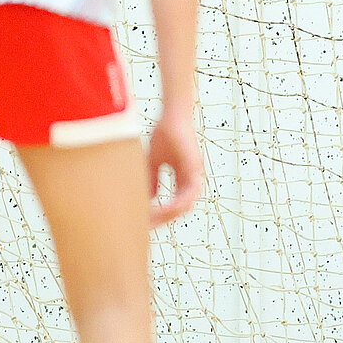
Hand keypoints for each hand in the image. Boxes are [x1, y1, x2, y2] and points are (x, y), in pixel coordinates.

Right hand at [147, 109, 202, 227]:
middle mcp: (192, 178)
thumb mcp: (154, 161)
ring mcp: (195, 173)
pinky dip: (179, 201)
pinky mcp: (194, 166)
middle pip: (182, 208)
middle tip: (148, 227)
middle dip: (165, 219)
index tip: (147, 222)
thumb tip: (149, 198)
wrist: (173, 115)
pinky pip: (190, 190)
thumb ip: (153, 179)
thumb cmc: (165, 135)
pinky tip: (165, 208)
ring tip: (154, 221)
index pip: (175, 203)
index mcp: (184, 178)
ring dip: (171, 214)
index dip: (162, 214)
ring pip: (188, 202)